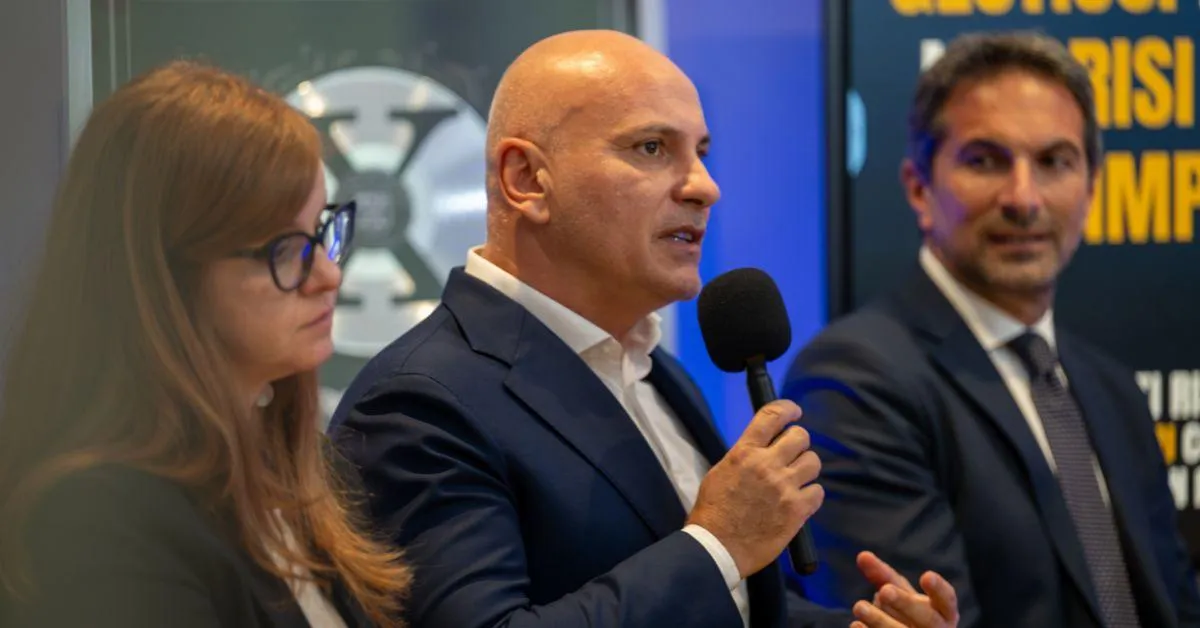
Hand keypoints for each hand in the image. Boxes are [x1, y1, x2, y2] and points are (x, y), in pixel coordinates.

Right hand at [685, 400, 822, 577]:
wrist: (717, 547)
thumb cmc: (713, 511)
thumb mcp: (721, 472)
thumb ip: (744, 456)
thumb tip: (762, 449)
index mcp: (744, 452)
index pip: (772, 415)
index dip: (788, 409)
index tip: (794, 412)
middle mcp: (767, 464)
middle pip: (800, 436)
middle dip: (798, 443)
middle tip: (792, 455)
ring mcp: (784, 487)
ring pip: (813, 462)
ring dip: (805, 469)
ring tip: (795, 480)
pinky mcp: (797, 510)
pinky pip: (818, 491)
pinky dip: (811, 495)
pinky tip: (799, 501)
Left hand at [850, 551, 957, 627]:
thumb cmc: (907, 614)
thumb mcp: (900, 594)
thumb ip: (883, 575)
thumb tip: (862, 555)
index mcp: (943, 612)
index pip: (947, 600)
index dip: (938, 589)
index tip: (926, 575)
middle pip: (928, 619)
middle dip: (905, 604)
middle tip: (884, 590)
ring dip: (880, 621)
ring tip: (859, 606)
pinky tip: (857, 625)